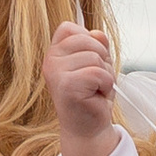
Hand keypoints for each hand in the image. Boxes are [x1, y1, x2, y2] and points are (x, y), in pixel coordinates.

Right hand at [43, 22, 121, 155]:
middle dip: (102, 59)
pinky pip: (98, 73)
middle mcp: (50, 60)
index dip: (89, 40)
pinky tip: (96, 95)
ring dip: (105, 75)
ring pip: (95, 57)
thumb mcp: (97, 64)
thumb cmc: (92, 96)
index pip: (70, 28)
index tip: (89, 62)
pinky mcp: (67, 86)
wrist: (88, 128)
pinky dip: (105, 85)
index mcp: (54, 52)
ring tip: (95, 89)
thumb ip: (97, 45)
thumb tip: (98, 33)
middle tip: (95, 80)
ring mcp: (56, 73)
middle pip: (88, 40)